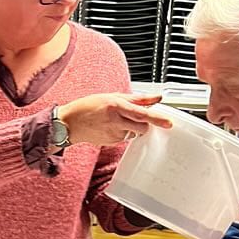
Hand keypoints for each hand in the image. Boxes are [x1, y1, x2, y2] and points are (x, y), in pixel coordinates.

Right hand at [55, 93, 169, 146]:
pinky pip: (125, 138)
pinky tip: (110, 127)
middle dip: (144, 123)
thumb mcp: (112, 96)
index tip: (168, 123)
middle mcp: (115, 121)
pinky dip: (122, 132)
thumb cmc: (88, 106)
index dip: (157, 118)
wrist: (69, 123)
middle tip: (135, 117)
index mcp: (116, 106)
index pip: (142, 114)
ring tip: (117, 120)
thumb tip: (156, 97)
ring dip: (132, 127)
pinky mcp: (111, 142)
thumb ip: (137, 98)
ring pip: (134, 133)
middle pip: (142, 127)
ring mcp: (113, 134)